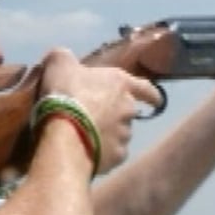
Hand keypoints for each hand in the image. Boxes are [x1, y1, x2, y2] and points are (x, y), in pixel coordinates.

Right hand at [37, 48, 162, 173]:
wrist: (64, 136)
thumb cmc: (65, 94)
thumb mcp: (59, 65)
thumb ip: (64, 58)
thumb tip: (63, 58)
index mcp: (120, 83)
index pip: (145, 88)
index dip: (150, 94)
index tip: (156, 101)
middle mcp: (128, 108)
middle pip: (129, 112)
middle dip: (117, 114)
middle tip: (97, 117)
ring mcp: (124, 135)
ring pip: (120, 134)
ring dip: (108, 134)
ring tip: (86, 136)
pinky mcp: (117, 157)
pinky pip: (112, 153)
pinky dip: (103, 153)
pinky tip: (87, 152)